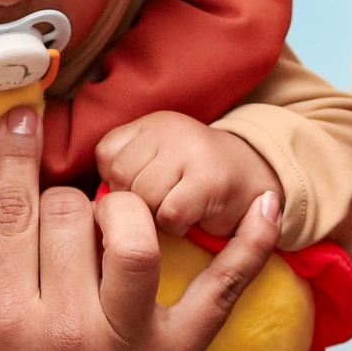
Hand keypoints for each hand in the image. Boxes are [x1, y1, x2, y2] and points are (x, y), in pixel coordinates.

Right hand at [0, 106, 277, 350]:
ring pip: (137, 229)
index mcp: (6, 321)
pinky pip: (222, 288)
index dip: (17, 154)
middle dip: (73, 204)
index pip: (13, 212)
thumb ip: (6, 281)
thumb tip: (28, 209)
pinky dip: (246, 243)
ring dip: (131, 209)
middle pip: (75, 212)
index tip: (24, 117)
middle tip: (74, 230)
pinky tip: (261, 204)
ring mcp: (129, 340)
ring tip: (125, 220)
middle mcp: (68, 325)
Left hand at [95, 111, 280, 240]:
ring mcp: (191, 151)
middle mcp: (170, 129)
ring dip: (154, 218)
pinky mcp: (210, 180)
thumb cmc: (197, 181)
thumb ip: (124, 171)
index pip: (107, 156)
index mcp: (151, 123)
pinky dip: (175, 227)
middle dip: (136, 205)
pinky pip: (168, 214)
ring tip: (176, 212)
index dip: (120, 184)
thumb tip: (92, 203)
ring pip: (142, 197)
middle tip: (162, 206)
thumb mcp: (158, 162)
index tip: (145, 189)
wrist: (259, 180)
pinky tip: (190, 220)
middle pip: (121, 178)